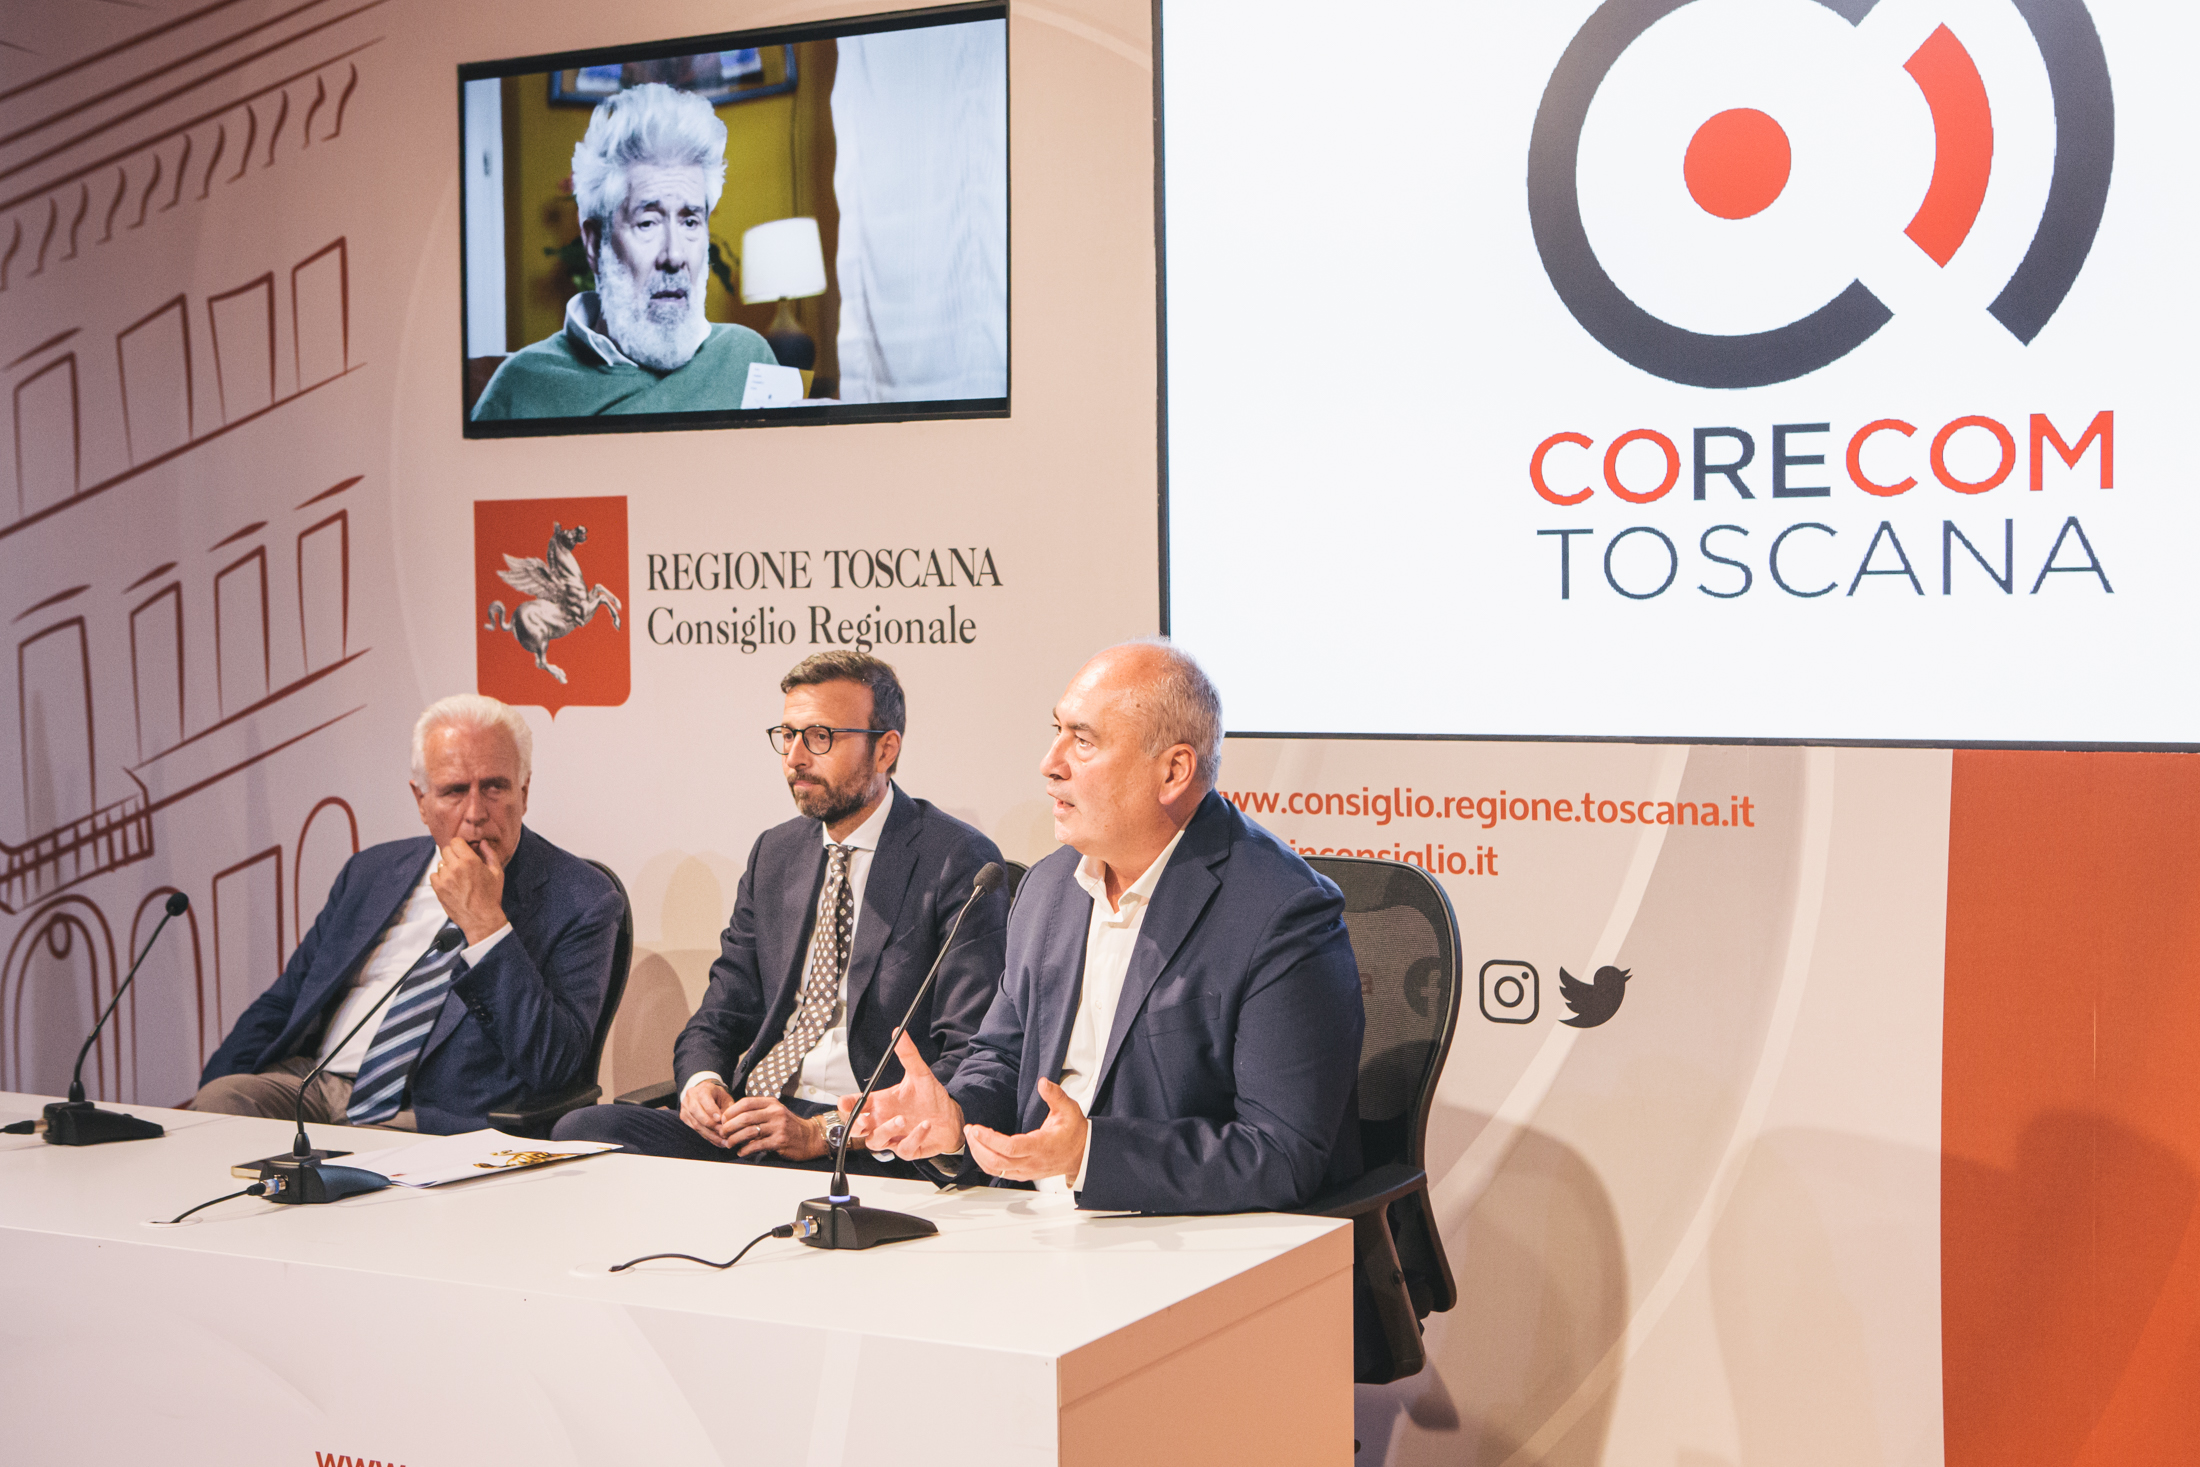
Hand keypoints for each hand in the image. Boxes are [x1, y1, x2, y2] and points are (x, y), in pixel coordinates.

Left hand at [431, 836, 507, 946]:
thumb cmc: (491, 896)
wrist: (481, 918)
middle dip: (454, 855)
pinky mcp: (438, 889)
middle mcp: (455, 867)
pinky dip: (440, 877)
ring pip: (440, 863)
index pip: (455, 841)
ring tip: (457, 876)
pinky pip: (434, 875)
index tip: (464, 851)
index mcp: (470, 861)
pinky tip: (450, 883)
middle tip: (461, 864)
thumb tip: (482, 842)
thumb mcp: (497, 872)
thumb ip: (490, 854)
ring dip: (447, 866)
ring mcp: (445, 878)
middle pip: (446, 850)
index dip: (460, 846)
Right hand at [679, 1079, 739, 1148]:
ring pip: (695, 1123)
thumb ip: (727, 1109)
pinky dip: (705, 1136)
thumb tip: (725, 1124)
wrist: (704, 1093)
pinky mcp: (683, 1117)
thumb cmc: (718, 1096)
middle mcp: (691, 1097)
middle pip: (696, 1112)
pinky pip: (693, 1128)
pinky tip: (715, 1141)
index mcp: (702, 1089)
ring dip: (709, 1134)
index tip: (721, 1121)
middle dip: (710, 1125)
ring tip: (722, 1141)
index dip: (712, 1111)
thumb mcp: (725, 1098)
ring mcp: (685, 1107)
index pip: (704, 1100)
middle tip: (723, 1133)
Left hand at [723, 1096, 827, 1160]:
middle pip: (745, 1117)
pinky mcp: (780, 1141)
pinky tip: (741, 1152)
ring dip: (735, 1139)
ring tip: (729, 1144)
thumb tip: (732, 1119)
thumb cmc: (788, 1126)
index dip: (731, 1111)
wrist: (810, 1137)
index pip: (746, 1103)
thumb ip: (758, 1112)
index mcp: (771, 1103)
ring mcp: (778, 1127)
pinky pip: (757, 1145)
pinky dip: (745, 1149)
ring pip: (749, 1131)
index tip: (723, 1120)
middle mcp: (775, 1113)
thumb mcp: (775, 1112)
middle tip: (723, 1133)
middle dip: (730, 1126)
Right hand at [845, 1033, 963, 1158]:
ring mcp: (893, 1137)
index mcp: (881, 1103)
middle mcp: (883, 1121)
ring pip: (875, 1142)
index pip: (854, 1106)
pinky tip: (924, 1126)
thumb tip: (899, 1033)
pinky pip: (903, 1149)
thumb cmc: (931, 1098)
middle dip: (855, 1125)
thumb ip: (908, 1055)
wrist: (951, 1117)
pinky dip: (912, 1137)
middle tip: (865, 1119)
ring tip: (901, 1118)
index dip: (846, 1106)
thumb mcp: (920, 1074)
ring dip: (886, 1131)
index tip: (845, 1102)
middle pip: (855, 1129)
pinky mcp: (907, 1149)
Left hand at [964, 1078, 1087, 1184]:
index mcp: (1041, 1146)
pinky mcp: (1023, 1174)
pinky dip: (986, 1162)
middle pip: (997, 1162)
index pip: (1010, 1148)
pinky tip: (980, 1150)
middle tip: (970, 1130)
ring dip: (979, 1155)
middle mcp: (1032, 1162)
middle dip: (978, 1146)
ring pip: (996, 1170)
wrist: (1082, 1154)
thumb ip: (1055, 1095)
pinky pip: (999, 1173)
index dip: (990, 1140)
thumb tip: (1043, 1083)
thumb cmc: (1074, 1132)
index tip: (977, 1128)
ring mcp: (1027, 1171)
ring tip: (972, 1137)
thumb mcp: (1069, 1109)